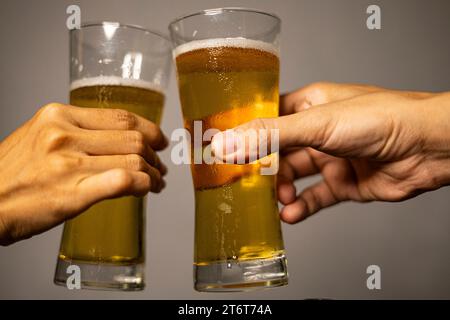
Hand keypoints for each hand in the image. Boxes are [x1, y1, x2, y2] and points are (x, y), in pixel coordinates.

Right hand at [0, 103, 167, 244]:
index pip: (121, 117)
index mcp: (59, 116)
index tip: (158, 140)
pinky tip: (147, 190)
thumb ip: (76, 133)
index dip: (149, 129)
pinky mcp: (73, 192)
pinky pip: (123, 181)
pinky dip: (143, 184)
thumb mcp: (40, 137)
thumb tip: (117, 140)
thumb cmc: (12, 174)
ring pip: (134, 160)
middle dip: (154, 155)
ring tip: (156, 182)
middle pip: (133, 138)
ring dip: (153, 173)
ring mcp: (69, 163)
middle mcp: (65, 135)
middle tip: (159, 166)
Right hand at [211, 82, 449, 222]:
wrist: (428, 147)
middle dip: (261, 168)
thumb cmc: (380, 119)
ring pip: (293, 177)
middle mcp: (318, 131)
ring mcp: (331, 158)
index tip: (223, 149)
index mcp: (309, 106)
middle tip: (242, 182)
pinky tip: (291, 215)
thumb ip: (268, 136)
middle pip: (277, 152)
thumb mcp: (316, 124)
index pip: (267, 118)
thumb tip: (225, 144)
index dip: (245, 133)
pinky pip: (314, 198)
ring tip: (275, 200)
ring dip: (280, 191)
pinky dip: (301, 208)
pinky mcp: (344, 183)